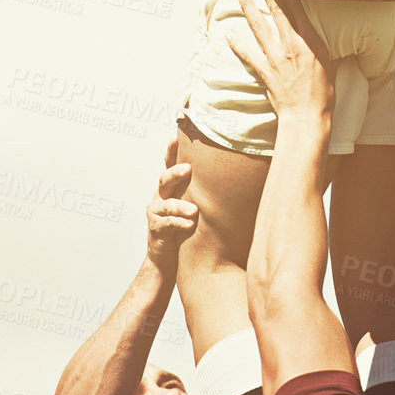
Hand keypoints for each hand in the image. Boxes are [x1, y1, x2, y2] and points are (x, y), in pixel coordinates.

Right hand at [145, 141, 198, 276]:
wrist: (168, 259)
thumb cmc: (188, 227)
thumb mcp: (196, 204)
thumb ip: (206, 189)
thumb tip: (238, 172)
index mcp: (172, 186)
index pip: (170, 164)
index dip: (172, 150)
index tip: (176, 136)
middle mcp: (162, 195)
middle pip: (165, 178)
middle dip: (175, 172)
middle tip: (188, 168)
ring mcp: (157, 212)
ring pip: (166, 204)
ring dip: (180, 205)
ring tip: (194, 210)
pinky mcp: (156, 229)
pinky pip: (166, 224)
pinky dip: (178, 223)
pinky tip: (189, 225)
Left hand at [229, 0, 333, 119]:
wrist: (307, 115)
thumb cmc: (323, 92)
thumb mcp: (329, 62)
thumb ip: (319, 44)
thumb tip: (317, 33)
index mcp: (309, 40)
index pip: (296, 8)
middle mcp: (290, 44)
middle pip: (276, 10)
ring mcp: (275, 56)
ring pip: (258, 25)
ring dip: (248, 6)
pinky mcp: (264, 69)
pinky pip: (247, 52)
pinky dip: (237, 43)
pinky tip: (229, 33)